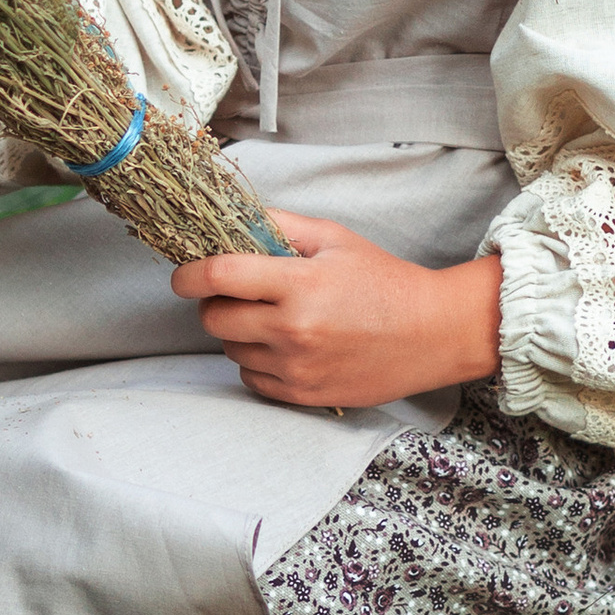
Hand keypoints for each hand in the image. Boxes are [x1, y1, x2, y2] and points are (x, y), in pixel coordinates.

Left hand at [171, 208, 500, 410]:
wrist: (432, 333)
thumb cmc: (384, 281)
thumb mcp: (334, 238)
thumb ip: (279, 225)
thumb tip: (232, 219)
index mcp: (300, 284)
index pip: (220, 276)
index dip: (189, 274)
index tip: (183, 275)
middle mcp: (294, 330)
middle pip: (215, 318)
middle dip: (214, 302)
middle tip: (236, 292)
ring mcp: (297, 368)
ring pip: (231, 350)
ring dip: (238, 332)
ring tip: (272, 317)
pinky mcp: (304, 395)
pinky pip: (251, 379)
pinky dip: (256, 361)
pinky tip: (284, 345)